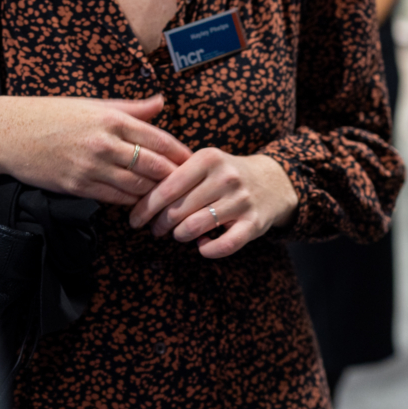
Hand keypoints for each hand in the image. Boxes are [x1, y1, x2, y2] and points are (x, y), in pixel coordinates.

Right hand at [0, 93, 187, 203]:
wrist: (7, 132)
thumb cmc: (50, 114)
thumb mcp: (92, 104)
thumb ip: (131, 108)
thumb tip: (161, 103)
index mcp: (111, 118)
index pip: (158, 139)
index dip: (180, 153)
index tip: (194, 161)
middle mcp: (104, 142)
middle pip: (153, 165)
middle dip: (174, 177)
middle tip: (191, 186)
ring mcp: (89, 166)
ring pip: (135, 185)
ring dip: (155, 194)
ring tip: (171, 199)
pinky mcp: (75, 186)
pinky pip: (113, 198)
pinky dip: (131, 202)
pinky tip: (141, 204)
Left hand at [128, 148, 298, 257]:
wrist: (273, 181)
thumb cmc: (226, 175)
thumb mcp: (205, 163)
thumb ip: (176, 174)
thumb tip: (136, 196)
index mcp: (208, 158)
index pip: (167, 187)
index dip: (145, 207)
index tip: (134, 219)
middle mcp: (226, 177)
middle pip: (177, 210)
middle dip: (160, 224)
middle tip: (156, 229)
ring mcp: (241, 201)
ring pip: (194, 227)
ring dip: (180, 236)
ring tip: (178, 234)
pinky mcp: (254, 223)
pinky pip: (224, 246)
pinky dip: (207, 250)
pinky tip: (202, 245)